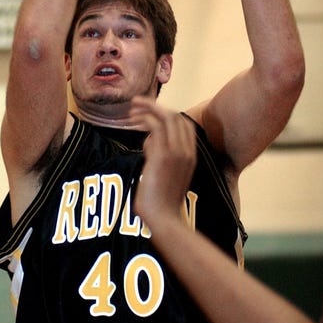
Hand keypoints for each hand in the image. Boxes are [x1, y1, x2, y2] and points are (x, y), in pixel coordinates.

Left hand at [128, 97, 196, 225]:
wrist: (163, 218)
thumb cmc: (161, 200)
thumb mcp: (165, 174)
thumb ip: (160, 155)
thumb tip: (148, 141)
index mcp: (191, 155)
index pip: (183, 124)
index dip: (166, 114)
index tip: (149, 113)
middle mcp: (187, 151)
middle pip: (175, 116)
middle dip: (155, 106)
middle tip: (136, 104)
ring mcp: (176, 153)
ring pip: (165, 117)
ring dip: (147, 109)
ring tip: (132, 109)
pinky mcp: (162, 156)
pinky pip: (155, 127)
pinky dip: (144, 120)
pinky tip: (133, 123)